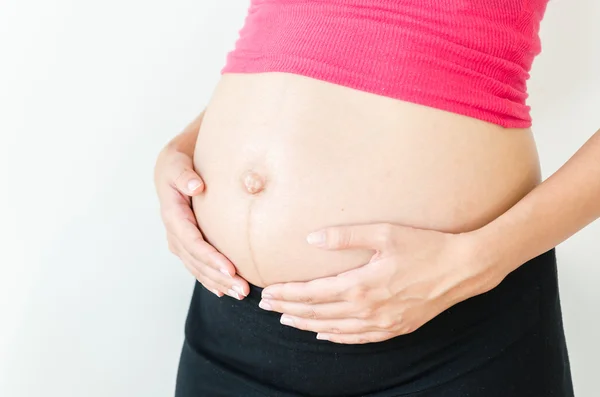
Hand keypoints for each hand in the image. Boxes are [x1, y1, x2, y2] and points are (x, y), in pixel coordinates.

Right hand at [154, 123, 248, 299]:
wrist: (176, 163)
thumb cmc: (180, 160)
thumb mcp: (177, 161)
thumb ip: (183, 174)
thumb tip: (194, 186)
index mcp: (172, 212)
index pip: (191, 240)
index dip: (209, 257)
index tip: (230, 269)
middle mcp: (174, 229)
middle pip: (195, 260)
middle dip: (218, 277)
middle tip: (242, 289)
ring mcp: (179, 238)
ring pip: (197, 267)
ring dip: (217, 283)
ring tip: (240, 293)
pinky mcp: (187, 241)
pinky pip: (197, 265)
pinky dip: (210, 279)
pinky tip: (225, 290)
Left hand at [259, 223, 503, 343]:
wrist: (463, 269)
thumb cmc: (425, 246)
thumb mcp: (385, 233)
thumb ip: (345, 237)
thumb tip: (311, 238)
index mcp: (362, 285)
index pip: (313, 293)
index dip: (288, 294)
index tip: (268, 293)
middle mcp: (368, 309)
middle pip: (319, 313)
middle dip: (290, 310)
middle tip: (268, 308)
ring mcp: (383, 323)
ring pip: (335, 329)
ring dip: (308, 325)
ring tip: (287, 320)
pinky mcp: (396, 328)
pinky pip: (358, 338)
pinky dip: (336, 337)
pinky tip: (324, 334)